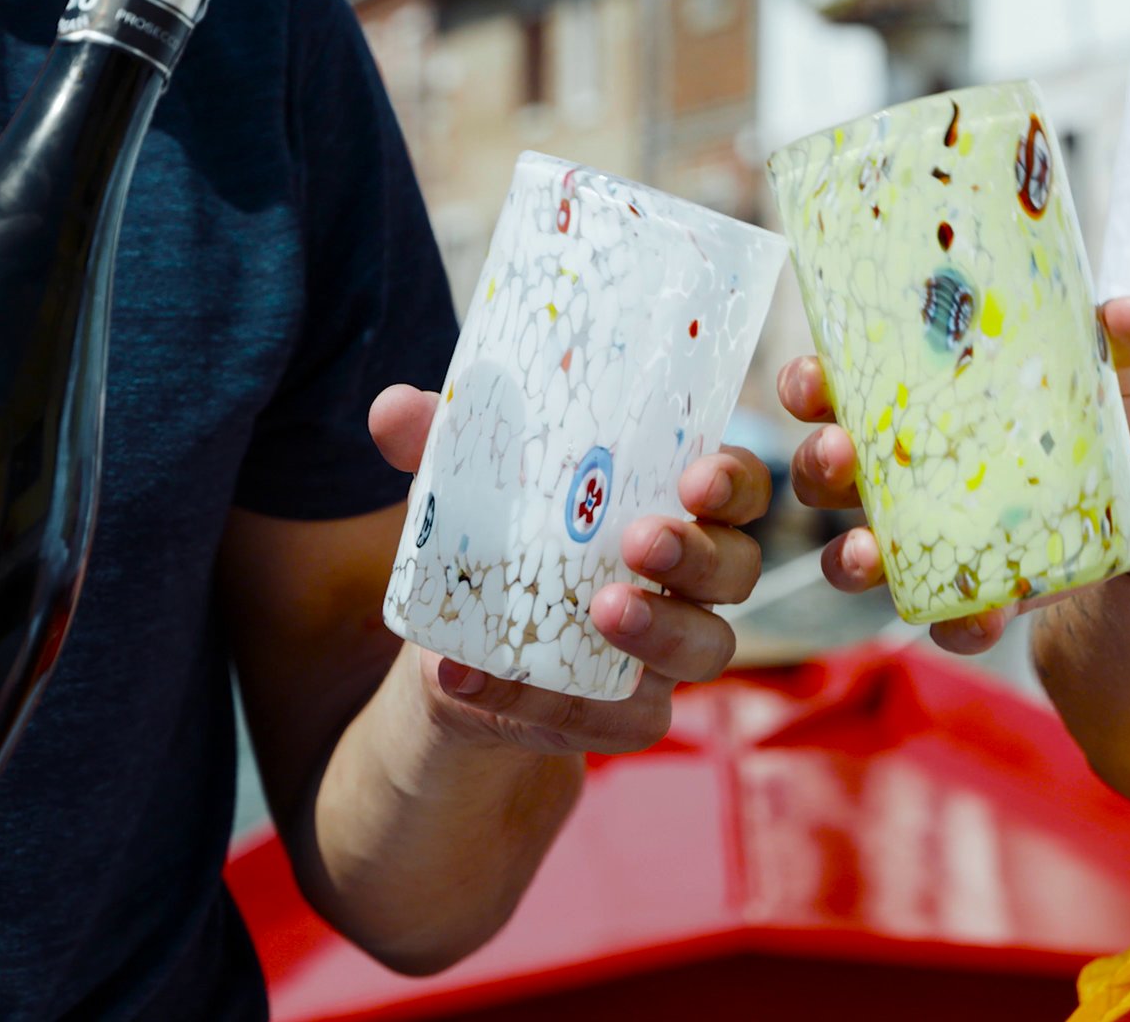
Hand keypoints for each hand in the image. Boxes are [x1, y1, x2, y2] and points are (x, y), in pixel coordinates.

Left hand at [369, 386, 769, 756]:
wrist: (459, 661)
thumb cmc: (496, 548)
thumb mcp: (463, 494)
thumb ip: (438, 449)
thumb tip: (392, 410)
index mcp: (672, 508)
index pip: (737, 489)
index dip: (734, 482)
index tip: (698, 478)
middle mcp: (690, 583)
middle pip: (737, 568)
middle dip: (700, 553)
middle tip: (642, 541)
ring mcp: (667, 656)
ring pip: (706, 650)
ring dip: (659, 629)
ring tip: (599, 611)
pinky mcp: (628, 718)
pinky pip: (618, 720)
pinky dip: (546, 702)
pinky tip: (478, 679)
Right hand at [779, 296, 1129, 653]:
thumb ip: (1128, 347)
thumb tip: (1125, 314)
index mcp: (925, 400)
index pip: (840, 387)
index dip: (809, 384)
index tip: (810, 381)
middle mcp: (910, 468)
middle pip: (829, 470)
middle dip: (817, 464)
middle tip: (837, 454)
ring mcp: (934, 534)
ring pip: (858, 549)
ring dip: (849, 555)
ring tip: (864, 552)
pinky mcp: (976, 590)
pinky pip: (944, 614)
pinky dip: (954, 623)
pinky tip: (977, 618)